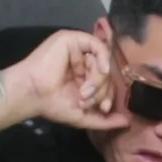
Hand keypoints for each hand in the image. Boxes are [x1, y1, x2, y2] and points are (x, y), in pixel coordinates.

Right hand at [9, 30, 129, 129]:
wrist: (34, 94)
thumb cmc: (53, 105)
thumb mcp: (83, 116)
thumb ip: (105, 120)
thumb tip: (127, 122)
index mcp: (84, 77)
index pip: (106, 82)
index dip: (108, 95)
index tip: (103, 108)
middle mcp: (82, 62)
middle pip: (106, 72)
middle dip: (101, 89)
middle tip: (85, 99)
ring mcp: (78, 50)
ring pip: (102, 61)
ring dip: (97, 79)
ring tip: (82, 92)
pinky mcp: (72, 39)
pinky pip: (97, 45)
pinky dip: (102, 58)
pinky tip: (100, 70)